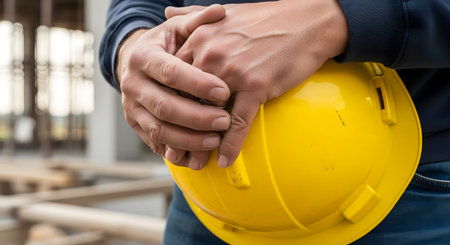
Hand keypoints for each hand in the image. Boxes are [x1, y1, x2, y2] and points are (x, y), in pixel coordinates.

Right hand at [117, 5, 230, 168]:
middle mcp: (132, 84)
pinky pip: (155, 143)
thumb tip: (220, 11)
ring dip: (189, 139)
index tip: (224, 92)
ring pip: (159, 129)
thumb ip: (197, 22)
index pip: (171, 72)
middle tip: (225, 122)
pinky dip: (176, 151)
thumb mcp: (177, 30)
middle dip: (196, 117)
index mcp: (143, 57)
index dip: (197, 84)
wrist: (134, 64)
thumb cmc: (164, 45)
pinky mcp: (135, 125)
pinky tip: (197, 156)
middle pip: (165, 106)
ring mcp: (131, 108)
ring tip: (216, 142)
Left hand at [168, 0, 347, 166]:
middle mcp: (210, 56)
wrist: (306, 21)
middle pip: (184, 101)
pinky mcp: (256, 86)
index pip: (172, 79)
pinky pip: (238, 122)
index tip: (164, 122)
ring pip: (207, 116)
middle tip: (173, 151)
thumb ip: (192, 15)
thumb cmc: (265, 18)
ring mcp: (232, 72)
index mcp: (198, 39)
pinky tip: (225, 160)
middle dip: (177, 129)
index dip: (167, 104)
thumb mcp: (222, 11)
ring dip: (200, 144)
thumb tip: (168, 12)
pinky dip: (230, 144)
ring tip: (195, 162)